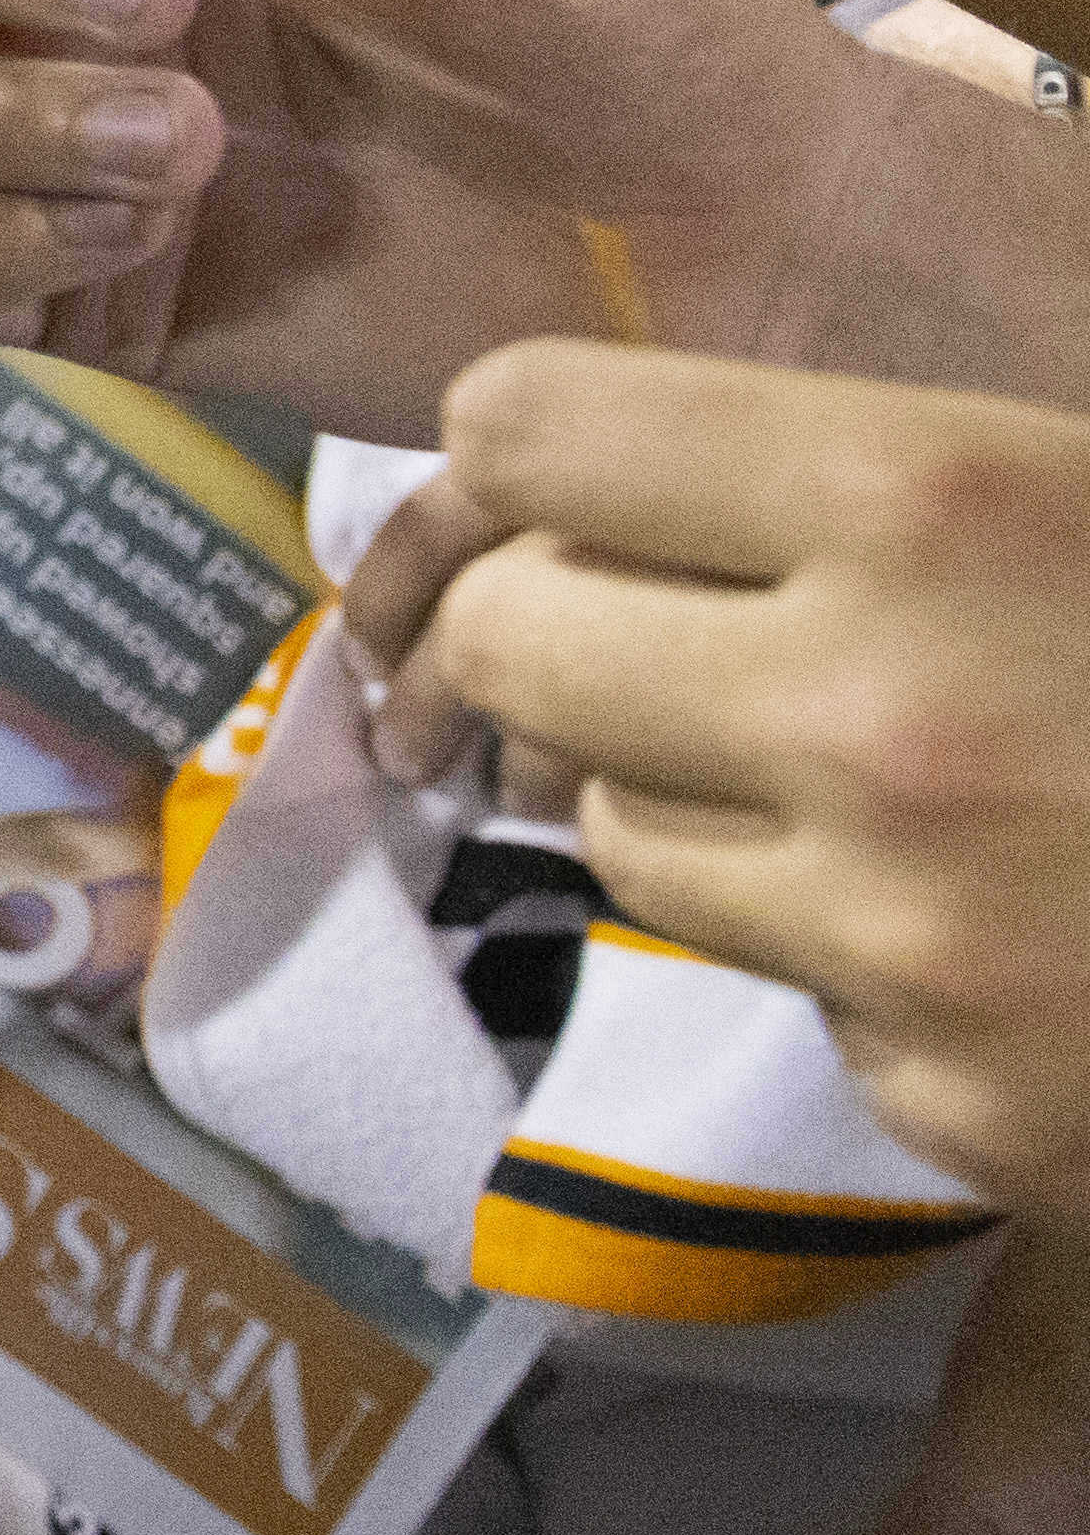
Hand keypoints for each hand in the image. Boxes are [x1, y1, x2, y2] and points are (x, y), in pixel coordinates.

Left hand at [356, 338, 1089, 1229]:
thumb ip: (890, 465)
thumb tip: (611, 459)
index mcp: (932, 504)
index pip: (527, 429)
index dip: (544, 457)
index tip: (593, 487)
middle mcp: (877, 713)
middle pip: (512, 637)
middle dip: (571, 628)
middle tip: (688, 637)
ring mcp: (903, 934)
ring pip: (617, 825)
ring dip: (698, 796)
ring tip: (900, 781)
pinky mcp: (952, 1105)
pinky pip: (791, 989)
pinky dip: (856, 960)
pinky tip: (1020, 932)